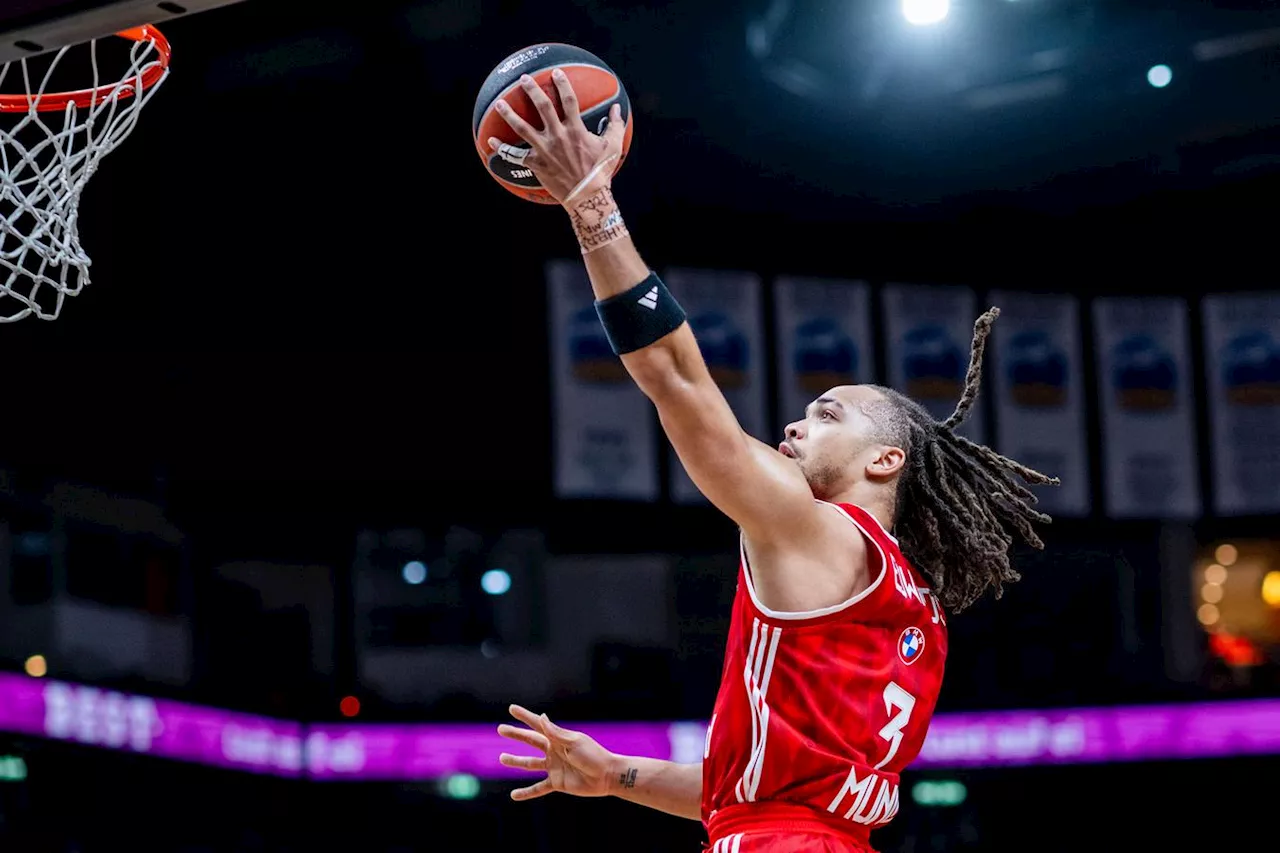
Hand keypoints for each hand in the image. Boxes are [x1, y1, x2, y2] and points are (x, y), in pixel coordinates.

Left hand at [487, 71, 626, 204]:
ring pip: (523, 128)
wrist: (587, 196)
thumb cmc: (600, 172)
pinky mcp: (536, 164)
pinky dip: (502, 149)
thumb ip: (615, 125)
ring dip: (509, 115)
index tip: (555, 73)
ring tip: (499, 103)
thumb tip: (618, 108)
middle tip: (523, 78)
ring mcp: (545, 150)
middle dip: (532, 90)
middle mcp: (558, 136)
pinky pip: (515, 155)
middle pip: (542, 107)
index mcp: (576, 129)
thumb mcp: (613, 146)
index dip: (562, 84)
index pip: (568, 100)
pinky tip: (491, 141)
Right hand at [497, 703, 617, 800]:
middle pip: (530, 741)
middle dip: (516, 734)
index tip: (511, 708)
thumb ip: (555, 733)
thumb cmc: (593, 755)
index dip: (524, 716)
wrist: (606, 776)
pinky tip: (514, 795)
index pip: (537, 725)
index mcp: (558, 738)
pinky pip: (538, 788)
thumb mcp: (574, 742)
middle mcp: (554, 750)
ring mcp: (554, 767)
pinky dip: (527, 792)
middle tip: (500, 729)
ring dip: (516, 761)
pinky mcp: (556, 782)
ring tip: (502, 758)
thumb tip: (541, 717)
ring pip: (530, 764)